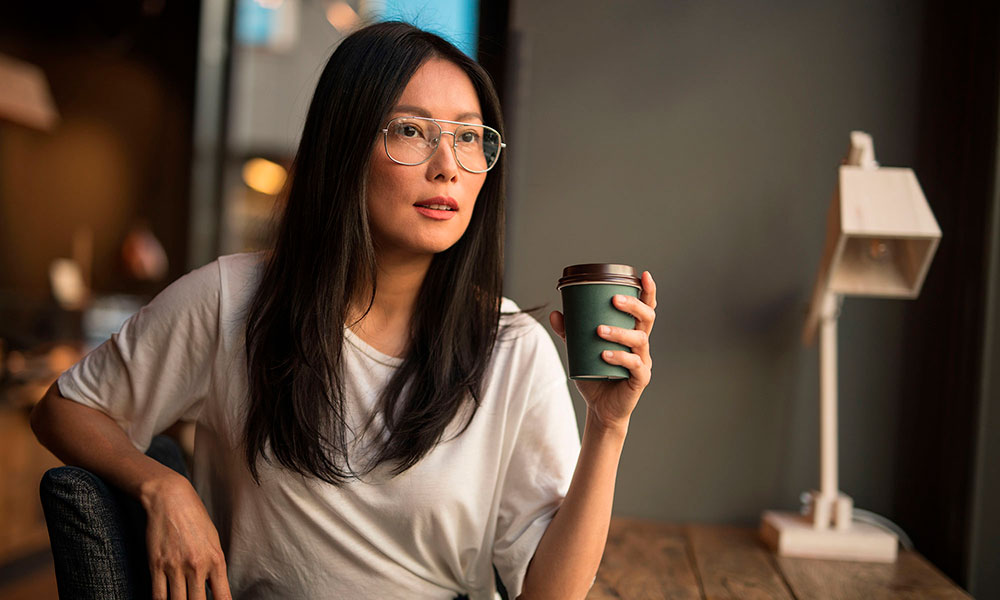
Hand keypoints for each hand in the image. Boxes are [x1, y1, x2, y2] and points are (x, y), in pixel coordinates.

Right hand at [140, 472, 232, 599]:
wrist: (171, 499)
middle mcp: (197, 567)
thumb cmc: (196, 519)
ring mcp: (175, 567)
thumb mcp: (214, 542)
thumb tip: (213, 591)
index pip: (222, 598)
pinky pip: (157, 596)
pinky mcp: (156, 565)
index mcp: (216, 561)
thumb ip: (215, 568)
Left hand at [550, 270, 655, 432]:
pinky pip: (634, 365)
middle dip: (633, 306)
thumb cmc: (595, 375)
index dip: (647, 292)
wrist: (601, 408)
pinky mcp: (640, 379)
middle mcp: (641, 345)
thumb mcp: (580, 351)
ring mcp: (643, 361)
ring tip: (599, 330)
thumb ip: (570, 333)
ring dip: (619, 332)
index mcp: (632, 333)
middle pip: (647, 319)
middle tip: (614, 300)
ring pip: (639, 340)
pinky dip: (619, 357)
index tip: (643, 275)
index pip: (645, 309)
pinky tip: (604, 354)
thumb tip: (555, 313)